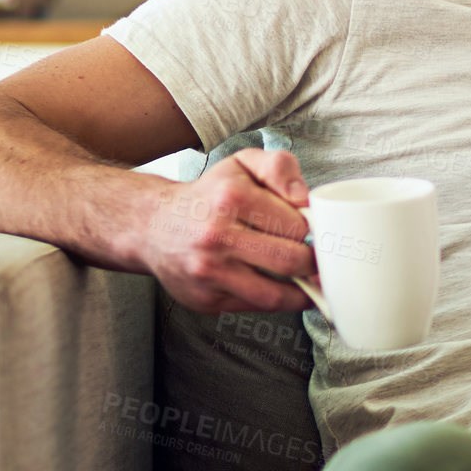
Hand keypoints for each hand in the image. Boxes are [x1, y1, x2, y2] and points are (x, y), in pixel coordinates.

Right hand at [139, 148, 316, 314]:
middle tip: (318, 256)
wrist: (152, 225)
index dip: (311, 228)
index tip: (312, 229)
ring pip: (275, 293)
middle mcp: (217, 236)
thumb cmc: (207, 195)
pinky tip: (286, 289)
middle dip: (313, 261)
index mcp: (231, 197)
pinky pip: (255, 307)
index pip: (296, 223)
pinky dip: (279, 302)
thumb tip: (305, 198)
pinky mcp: (205, 299)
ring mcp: (209, 272)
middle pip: (290, 260)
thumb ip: (280, 167)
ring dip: (304, 290)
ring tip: (312, 279)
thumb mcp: (243, 164)